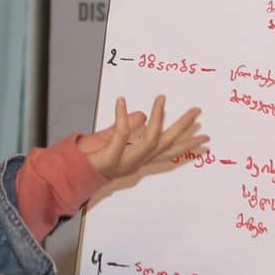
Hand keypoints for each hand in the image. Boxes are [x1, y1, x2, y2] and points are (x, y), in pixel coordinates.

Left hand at [78, 94, 205, 183]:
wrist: (70, 175)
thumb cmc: (89, 159)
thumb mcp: (111, 139)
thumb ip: (126, 128)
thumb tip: (142, 115)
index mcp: (139, 159)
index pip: (168, 152)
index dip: (187, 145)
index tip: (205, 138)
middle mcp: (136, 162)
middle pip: (166, 145)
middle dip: (182, 128)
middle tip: (196, 111)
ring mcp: (124, 161)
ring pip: (150, 141)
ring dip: (158, 119)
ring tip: (161, 98)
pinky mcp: (109, 158)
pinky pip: (119, 136)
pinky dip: (121, 118)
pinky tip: (120, 101)